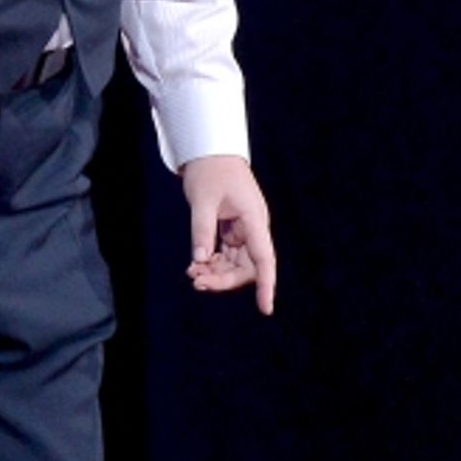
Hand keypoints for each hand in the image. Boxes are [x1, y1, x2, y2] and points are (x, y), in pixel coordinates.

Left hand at [182, 155, 275, 314]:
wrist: (209, 151)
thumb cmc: (210, 170)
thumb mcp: (202, 199)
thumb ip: (202, 230)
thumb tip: (199, 260)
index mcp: (254, 219)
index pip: (265, 258)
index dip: (267, 285)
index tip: (265, 309)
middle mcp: (253, 228)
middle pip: (248, 267)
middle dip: (224, 279)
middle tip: (197, 281)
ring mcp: (243, 229)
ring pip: (236, 264)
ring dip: (216, 273)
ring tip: (192, 274)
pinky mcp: (232, 229)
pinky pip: (226, 255)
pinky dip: (212, 262)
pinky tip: (195, 265)